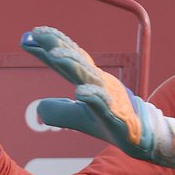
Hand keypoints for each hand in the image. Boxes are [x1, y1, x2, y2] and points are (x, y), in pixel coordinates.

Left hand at [20, 26, 174, 173]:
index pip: (69, 58)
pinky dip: (93, 97)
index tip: (29, 35)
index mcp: (91, 80)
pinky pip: (105, 105)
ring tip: (55, 54)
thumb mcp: (81, 117)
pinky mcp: (118, 116)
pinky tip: (80, 92)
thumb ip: (60, 110)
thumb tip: (38, 108)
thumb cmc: (113, 123)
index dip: (50, 45)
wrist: (145, 139)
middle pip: (76, 60)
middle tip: (36, 35)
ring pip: (89, 77)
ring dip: (73, 64)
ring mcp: (110, 98)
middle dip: (57, 45)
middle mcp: (101, 83)